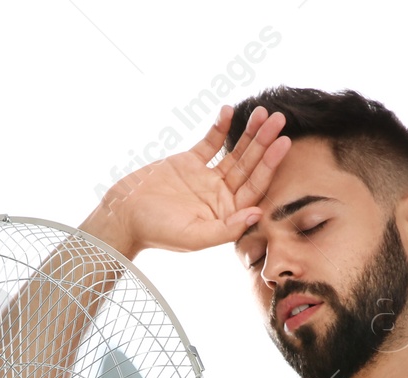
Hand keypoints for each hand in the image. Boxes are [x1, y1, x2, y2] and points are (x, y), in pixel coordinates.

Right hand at [89, 104, 291, 255]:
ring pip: (234, 152)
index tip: (283, 143)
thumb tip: (257, 213)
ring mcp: (206, 178)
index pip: (255, 186)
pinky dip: (219, 128)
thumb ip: (227, 229)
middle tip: (278, 119)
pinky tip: (228, 111)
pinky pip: (209, 143)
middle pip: (249, 165)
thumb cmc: (157, 232)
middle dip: (264, 142)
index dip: (270, 164)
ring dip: (248, 132)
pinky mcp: (189, 162)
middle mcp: (222, 195)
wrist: (123, 215)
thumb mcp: (194, 236)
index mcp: (227, 214)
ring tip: (262, 111)